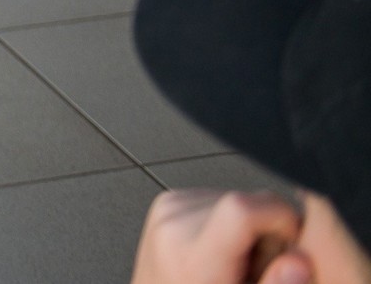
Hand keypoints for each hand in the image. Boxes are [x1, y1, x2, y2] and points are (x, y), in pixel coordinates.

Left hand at [130, 190, 311, 283]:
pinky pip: (220, 199)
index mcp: (194, 256)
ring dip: (249, 230)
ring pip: (240, 200)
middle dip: (270, 234)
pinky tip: (219, 251)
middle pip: (252, 203)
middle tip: (254, 270)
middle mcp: (176, 224)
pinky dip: (229, 224)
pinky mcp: (169, 199)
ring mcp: (169, 207)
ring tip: (233, 264)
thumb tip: (300, 261)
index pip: (243, 208)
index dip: (280, 219)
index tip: (287, 248)